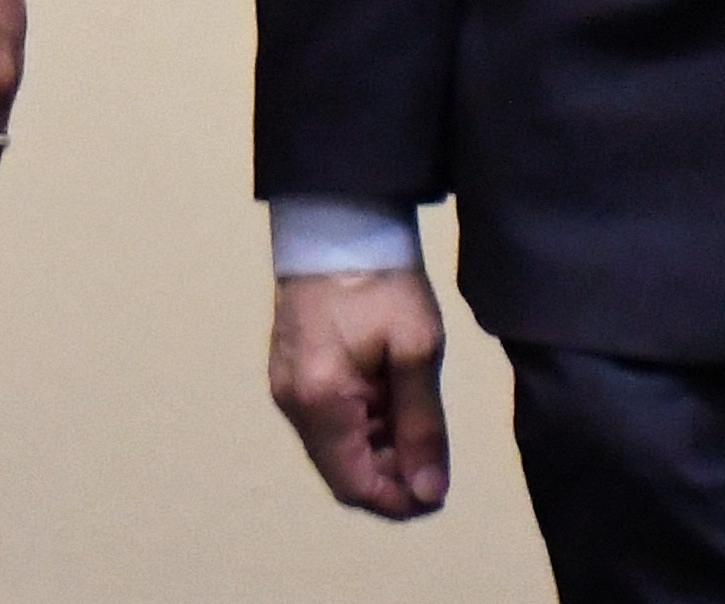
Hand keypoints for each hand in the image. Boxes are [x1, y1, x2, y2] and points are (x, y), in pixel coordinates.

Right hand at [272, 268, 452, 519]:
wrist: (338, 222)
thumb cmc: (381, 281)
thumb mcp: (417, 352)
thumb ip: (423, 427)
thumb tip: (430, 492)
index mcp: (320, 400)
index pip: (355, 486)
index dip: (399, 502)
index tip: (439, 492)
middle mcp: (292, 403)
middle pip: (343, 473)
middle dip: (392, 475)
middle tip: (434, 450)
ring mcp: (286, 387)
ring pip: (336, 449)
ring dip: (379, 449)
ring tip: (415, 412)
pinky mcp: (290, 371)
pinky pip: (327, 422)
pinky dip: (362, 426)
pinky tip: (390, 396)